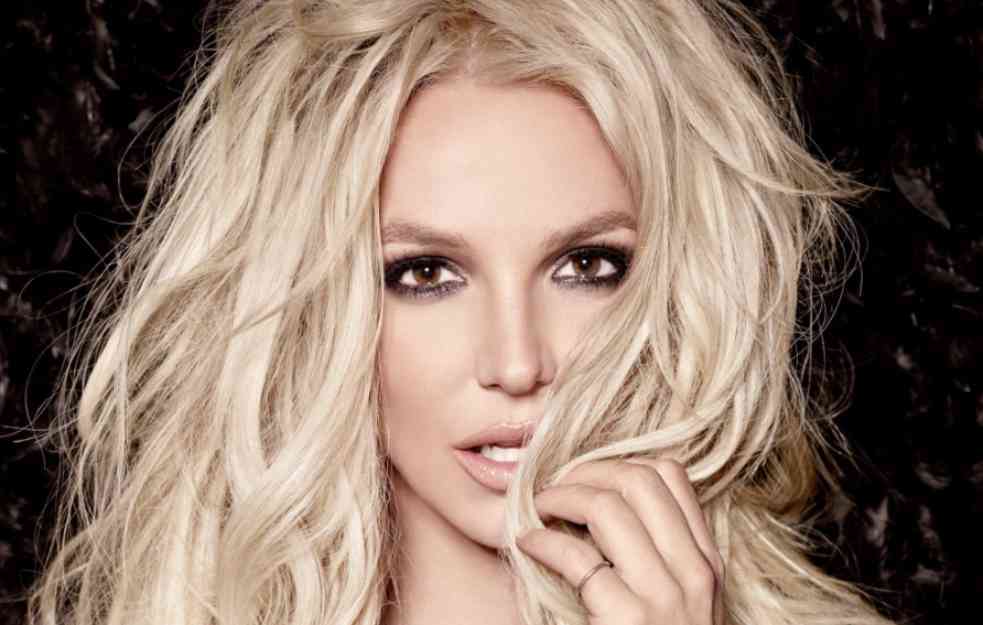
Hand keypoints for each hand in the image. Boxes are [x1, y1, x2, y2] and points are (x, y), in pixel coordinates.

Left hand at [515, 458, 724, 623]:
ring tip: (540, 511)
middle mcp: (693, 574)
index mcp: (704, 562)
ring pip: (608, 507)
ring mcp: (663, 598)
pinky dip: (544, 542)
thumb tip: (601, 500)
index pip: (671, 476)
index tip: (585, 479)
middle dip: (586, 472)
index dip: (618, 464)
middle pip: (638, 480)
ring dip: (561, 499)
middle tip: (555, 489)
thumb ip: (655, 554)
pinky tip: (531, 546)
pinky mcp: (628, 621)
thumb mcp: (675, 600)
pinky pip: (578, 558)